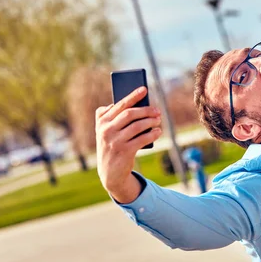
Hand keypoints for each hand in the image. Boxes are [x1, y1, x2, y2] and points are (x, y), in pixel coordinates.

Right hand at [95, 87, 162, 201]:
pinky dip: (152, 134)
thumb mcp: (108, 131)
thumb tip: (136, 103)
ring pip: (137, 126)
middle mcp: (105, 130)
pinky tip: (158, 131)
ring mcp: (114, 141)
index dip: (133, 96)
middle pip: (129, 114)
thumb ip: (115, 116)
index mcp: (101, 121)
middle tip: (157, 110)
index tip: (144, 89)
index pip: (120, 105)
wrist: (109, 172)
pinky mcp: (124, 151)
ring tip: (158, 120)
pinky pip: (141, 139)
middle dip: (146, 110)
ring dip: (150, 122)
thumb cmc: (113, 145)